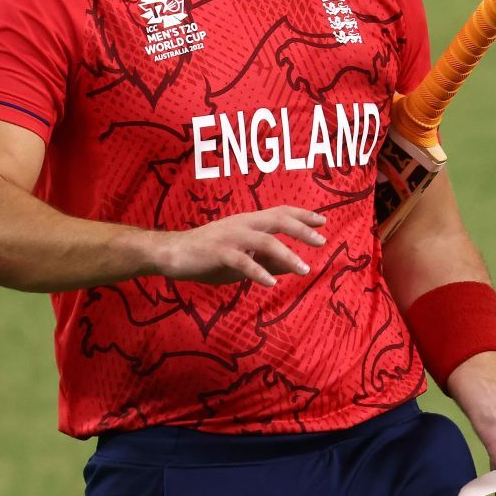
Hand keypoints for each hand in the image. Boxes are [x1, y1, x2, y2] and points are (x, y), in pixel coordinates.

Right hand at [149, 206, 326, 286]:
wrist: (172, 253)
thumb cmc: (208, 255)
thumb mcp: (243, 259)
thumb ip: (266, 261)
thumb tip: (292, 267)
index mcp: (249, 222)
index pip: (280, 212)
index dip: (302, 214)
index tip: (323, 220)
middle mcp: (243, 224)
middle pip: (278, 220)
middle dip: (302, 230)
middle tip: (322, 242)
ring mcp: (231, 237)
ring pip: (265, 241)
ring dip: (287, 255)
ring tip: (304, 269)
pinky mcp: (219, 252)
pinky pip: (243, 261)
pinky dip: (259, 272)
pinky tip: (271, 283)